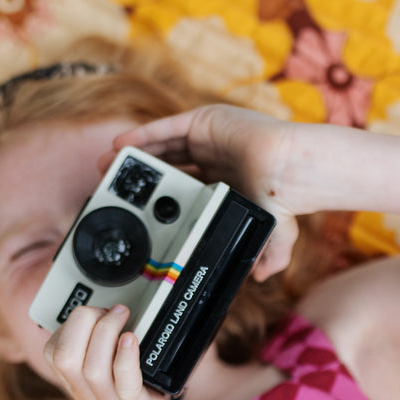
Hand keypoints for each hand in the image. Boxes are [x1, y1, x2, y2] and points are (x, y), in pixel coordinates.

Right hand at [43, 304, 190, 399]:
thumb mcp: (109, 388)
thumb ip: (105, 359)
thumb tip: (117, 317)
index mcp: (79, 385)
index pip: (52, 350)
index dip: (69, 324)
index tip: (94, 314)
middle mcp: (89, 393)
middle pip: (63, 353)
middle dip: (83, 320)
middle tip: (110, 310)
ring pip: (90, 364)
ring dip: (106, 331)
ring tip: (124, 317)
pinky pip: (124, 381)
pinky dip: (126, 356)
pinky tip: (132, 340)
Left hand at [101, 105, 303, 281]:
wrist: (290, 173)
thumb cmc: (285, 200)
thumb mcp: (274, 234)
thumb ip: (268, 255)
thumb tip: (261, 278)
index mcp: (225, 179)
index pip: (185, 185)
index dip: (160, 194)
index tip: (138, 206)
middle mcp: (215, 156)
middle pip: (167, 163)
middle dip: (141, 174)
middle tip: (113, 184)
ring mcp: (208, 137)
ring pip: (162, 144)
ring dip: (135, 154)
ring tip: (108, 165)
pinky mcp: (205, 121)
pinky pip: (166, 127)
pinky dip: (143, 135)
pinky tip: (122, 145)